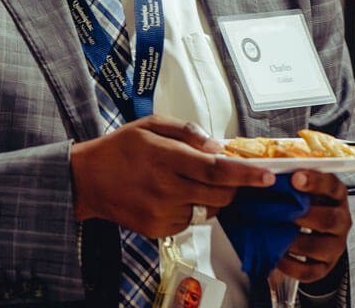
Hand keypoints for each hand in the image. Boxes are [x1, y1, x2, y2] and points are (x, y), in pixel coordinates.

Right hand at [69, 114, 273, 237]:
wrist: (87, 180)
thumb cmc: (120, 149)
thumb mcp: (150, 125)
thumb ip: (186, 131)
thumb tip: (217, 146)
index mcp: (165, 157)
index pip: (216, 169)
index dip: (246, 174)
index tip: (267, 176)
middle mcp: (166, 187)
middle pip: (221, 194)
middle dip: (233, 185)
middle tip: (223, 174)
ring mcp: (162, 212)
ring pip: (209, 209)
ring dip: (211, 196)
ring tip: (187, 182)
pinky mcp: (158, 229)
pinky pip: (190, 221)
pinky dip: (190, 209)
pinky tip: (170, 196)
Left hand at [277, 170, 351, 281]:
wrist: (316, 233)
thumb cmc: (304, 204)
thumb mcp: (303, 189)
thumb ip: (290, 180)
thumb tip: (264, 169)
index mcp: (336, 195)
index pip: (331, 185)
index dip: (314, 181)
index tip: (295, 178)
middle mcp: (341, 220)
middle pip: (331, 219)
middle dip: (305, 216)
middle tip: (284, 213)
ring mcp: (335, 245)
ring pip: (321, 246)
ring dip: (296, 242)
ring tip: (276, 236)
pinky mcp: (325, 266)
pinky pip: (310, 271)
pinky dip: (291, 266)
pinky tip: (276, 257)